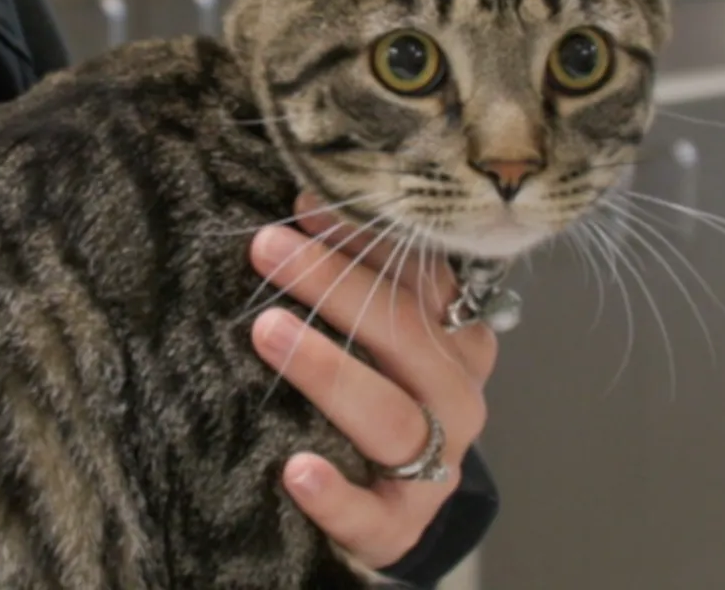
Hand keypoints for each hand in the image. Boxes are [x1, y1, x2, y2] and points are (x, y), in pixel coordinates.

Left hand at [245, 193, 498, 568]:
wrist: (396, 509)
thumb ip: (359, 278)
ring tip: (266, 331)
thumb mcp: (382, 337)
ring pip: (388, 416)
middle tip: (267, 248)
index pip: (419, 278)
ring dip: (327, 370)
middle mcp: (457, 397)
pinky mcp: (399, 525)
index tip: (305, 201)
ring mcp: (434, 465)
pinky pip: (369, 512)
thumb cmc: (381, 400)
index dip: (364, 238)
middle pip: (402, 334)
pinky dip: (334, 493)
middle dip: (333, 285)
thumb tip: (303, 200)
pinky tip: (296, 470)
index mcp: (458, 341)